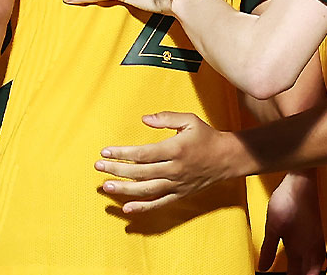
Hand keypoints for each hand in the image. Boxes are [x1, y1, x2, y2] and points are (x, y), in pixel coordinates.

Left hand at [96, 111, 246, 213]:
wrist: (227, 158)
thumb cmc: (206, 136)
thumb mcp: (189, 120)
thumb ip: (166, 118)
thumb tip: (144, 119)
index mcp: (175, 149)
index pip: (143, 153)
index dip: (122, 153)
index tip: (105, 152)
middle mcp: (175, 169)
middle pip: (140, 172)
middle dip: (117, 170)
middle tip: (98, 167)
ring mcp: (177, 184)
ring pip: (146, 190)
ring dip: (124, 189)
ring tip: (106, 186)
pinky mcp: (180, 194)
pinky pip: (159, 203)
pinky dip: (142, 208)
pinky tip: (126, 208)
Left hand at [260, 171, 325, 274]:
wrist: (303, 180)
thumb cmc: (288, 200)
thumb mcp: (272, 227)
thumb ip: (268, 249)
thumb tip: (263, 267)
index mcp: (301, 250)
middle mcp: (314, 247)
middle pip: (312, 272)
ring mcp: (321, 238)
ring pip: (320, 263)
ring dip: (313, 270)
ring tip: (306, 271)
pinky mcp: (324, 228)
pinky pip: (323, 252)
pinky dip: (318, 258)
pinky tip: (313, 254)